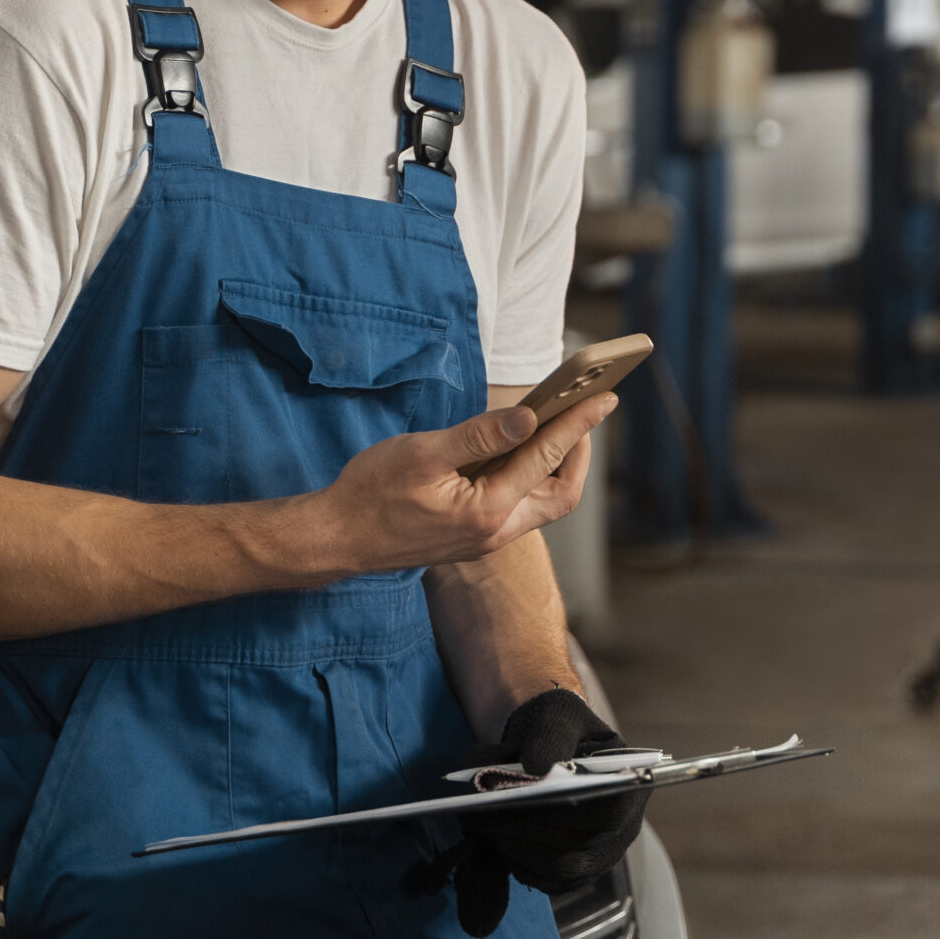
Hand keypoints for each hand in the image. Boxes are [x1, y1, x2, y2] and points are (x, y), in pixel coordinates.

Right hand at [288, 396, 614, 580]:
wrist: (336, 539)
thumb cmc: (370, 494)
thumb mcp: (423, 453)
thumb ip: (480, 436)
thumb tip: (529, 417)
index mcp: (488, 511)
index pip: (547, 459)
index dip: (578, 424)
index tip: (603, 398)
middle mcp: (495, 532)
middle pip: (561, 495)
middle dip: (579, 453)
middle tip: (583, 414)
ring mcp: (485, 540)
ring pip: (541, 505)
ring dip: (555, 468)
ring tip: (556, 426)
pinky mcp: (473, 539)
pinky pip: (518, 508)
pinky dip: (528, 478)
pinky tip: (517, 450)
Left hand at [418, 687, 649, 937]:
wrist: (549, 747)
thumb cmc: (558, 727)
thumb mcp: (557, 712)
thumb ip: (550, 734)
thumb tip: (537, 769)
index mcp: (630, 784)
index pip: (605, 811)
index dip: (559, 811)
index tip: (512, 795)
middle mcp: (624, 827)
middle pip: (575, 847)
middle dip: (521, 830)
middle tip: (475, 812)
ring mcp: (602, 855)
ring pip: (557, 869)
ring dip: (512, 848)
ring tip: (477, 822)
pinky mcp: (577, 872)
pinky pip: (545, 879)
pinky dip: (514, 861)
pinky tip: (491, 836)